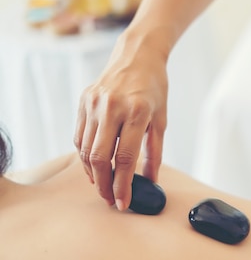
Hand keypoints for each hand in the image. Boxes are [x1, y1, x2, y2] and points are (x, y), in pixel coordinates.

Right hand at [74, 36, 167, 209]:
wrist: (137, 56)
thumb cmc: (154, 90)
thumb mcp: (161, 121)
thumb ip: (155, 153)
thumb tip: (151, 182)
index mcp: (137, 112)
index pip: (126, 158)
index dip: (124, 185)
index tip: (124, 203)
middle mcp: (112, 107)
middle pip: (100, 157)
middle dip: (104, 184)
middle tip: (110, 200)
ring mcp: (94, 103)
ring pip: (85, 149)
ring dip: (92, 173)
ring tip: (103, 186)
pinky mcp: (83, 101)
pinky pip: (79, 136)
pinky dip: (84, 155)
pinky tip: (94, 167)